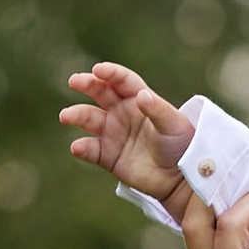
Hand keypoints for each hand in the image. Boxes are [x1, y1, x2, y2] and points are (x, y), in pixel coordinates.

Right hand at [62, 61, 194, 211]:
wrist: (180, 179)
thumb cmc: (182, 145)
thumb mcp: (173, 124)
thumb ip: (156, 109)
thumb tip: (142, 96)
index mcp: (139, 99)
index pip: (121, 80)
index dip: (110, 73)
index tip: (98, 69)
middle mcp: (122, 113)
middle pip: (100, 92)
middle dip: (86, 84)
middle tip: (74, 81)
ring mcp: (113, 133)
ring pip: (89, 119)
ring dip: (77, 115)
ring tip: (66, 116)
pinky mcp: (108, 156)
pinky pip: (90, 149)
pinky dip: (82, 148)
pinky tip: (78, 147)